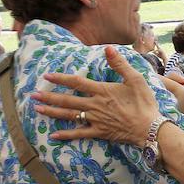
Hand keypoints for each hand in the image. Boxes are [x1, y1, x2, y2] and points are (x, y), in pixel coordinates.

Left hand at [32, 46, 158, 146]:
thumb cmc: (144, 103)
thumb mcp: (135, 79)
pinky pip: (79, 134)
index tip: (48, 76)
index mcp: (102, 91)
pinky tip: (54, 136)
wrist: (150, 128)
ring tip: (38, 108)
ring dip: (52, 112)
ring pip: (69, 115)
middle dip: (49, 96)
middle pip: (67, 100)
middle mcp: (94, 105)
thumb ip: (120, 64)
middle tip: (33, 94)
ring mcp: (95, 120)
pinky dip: (66, 135)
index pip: (76, 82)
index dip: (61, 79)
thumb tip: (108, 48)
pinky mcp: (99, 133)